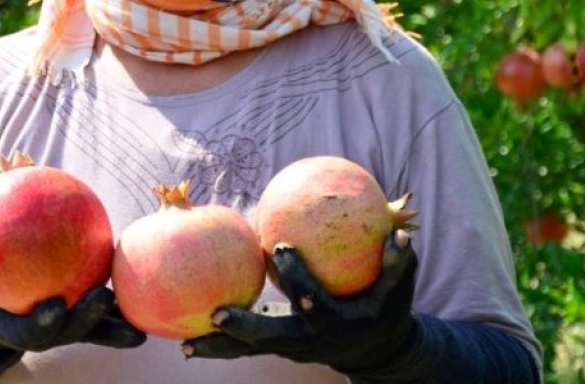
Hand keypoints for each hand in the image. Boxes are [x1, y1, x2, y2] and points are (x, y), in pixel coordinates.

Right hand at [0, 207, 145, 352]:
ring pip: (94, 330)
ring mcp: (64, 329)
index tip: (53, 306)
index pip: (29, 331)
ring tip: (141, 320)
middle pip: (70, 331)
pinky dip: (119, 306)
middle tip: (102, 298)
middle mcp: (44, 332)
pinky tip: (143, 279)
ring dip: (116, 326)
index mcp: (13, 328)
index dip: (43, 322)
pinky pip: (102, 313)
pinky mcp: (79, 321)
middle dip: (88, 319)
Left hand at [182, 230, 418, 374]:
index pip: (313, 301)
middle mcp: (307, 341)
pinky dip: (218, 345)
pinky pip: (242, 347)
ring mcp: (289, 348)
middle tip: (216, 314)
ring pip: (250, 351)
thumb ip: (398, 264)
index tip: (280, 247)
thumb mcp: (399, 292)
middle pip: (272, 338)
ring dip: (218, 348)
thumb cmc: (385, 311)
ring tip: (185, 346)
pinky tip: (187, 342)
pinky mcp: (275, 346)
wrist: (372, 351)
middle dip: (245, 328)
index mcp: (334, 324)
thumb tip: (399, 233)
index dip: (298, 278)